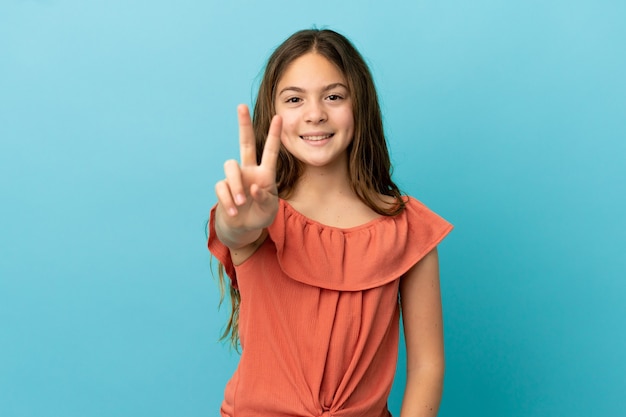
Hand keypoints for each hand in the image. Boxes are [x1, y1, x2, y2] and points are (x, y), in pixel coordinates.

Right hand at [215, 104, 282, 233]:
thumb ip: (265, 199)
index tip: (279, 117)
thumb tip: (254, 188)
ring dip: (236, 185)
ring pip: (230, 166)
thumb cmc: (260, 215)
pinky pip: (222, 188)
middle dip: (243, 124)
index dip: (274, 135)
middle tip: (241, 106)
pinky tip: (235, 211)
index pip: (270, 151)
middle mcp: (249, 171)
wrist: (243, 228)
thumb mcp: (270, 210)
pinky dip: (228, 200)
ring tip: (242, 202)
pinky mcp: (222, 188)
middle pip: (245, 143)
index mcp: (265, 174)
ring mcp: (235, 178)